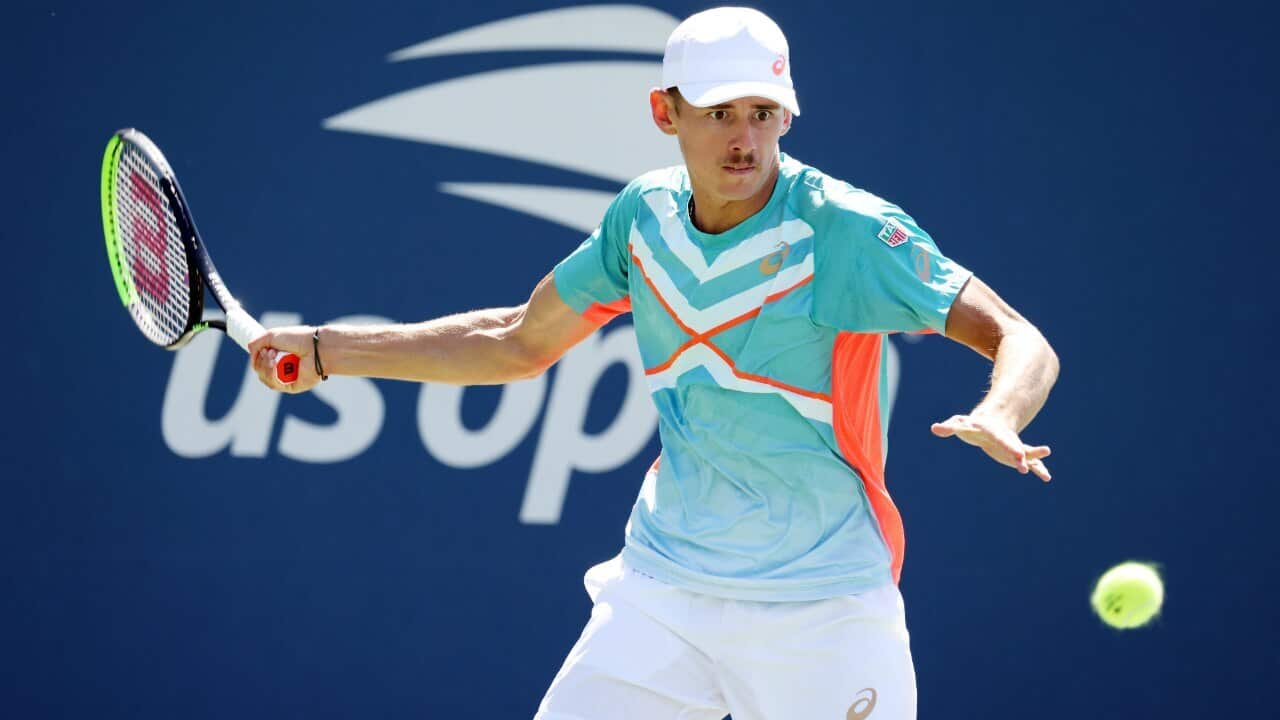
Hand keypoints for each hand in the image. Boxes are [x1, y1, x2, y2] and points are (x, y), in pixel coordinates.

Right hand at [248, 325, 322, 393]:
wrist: (316, 347)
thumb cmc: (298, 338)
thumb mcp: (272, 335)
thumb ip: (257, 343)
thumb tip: (250, 352)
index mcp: (280, 354)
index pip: (260, 360)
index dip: (257, 355)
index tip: (265, 347)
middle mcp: (284, 366)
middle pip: (260, 370)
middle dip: (260, 360)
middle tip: (270, 351)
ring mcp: (288, 377)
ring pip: (264, 378)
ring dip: (264, 366)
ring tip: (273, 356)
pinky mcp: (292, 386)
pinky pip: (274, 384)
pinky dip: (271, 374)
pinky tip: (275, 365)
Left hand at [931, 413, 1051, 481]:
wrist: (987, 423)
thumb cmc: (971, 425)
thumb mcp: (960, 424)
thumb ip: (949, 427)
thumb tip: (935, 428)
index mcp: (995, 432)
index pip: (1003, 440)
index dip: (1010, 447)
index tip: (1018, 456)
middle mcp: (1007, 439)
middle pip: (1016, 448)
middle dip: (1022, 456)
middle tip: (1026, 465)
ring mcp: (1013, 446)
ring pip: (1027, 454)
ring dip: (1035, 462)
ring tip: (1045, 475)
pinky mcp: (1015, 454)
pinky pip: (1030, 461)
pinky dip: (1038, 468)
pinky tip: (1046, 477)